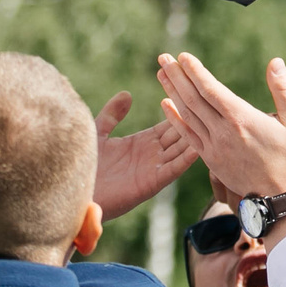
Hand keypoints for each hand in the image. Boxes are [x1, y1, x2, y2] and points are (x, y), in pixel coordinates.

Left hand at [91, 90, 198, 220]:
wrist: (75, 192)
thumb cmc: (83, 164)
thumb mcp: (99, 132)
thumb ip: (112, 114)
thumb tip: (127, 94)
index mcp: (142, 142)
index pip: (168, 123)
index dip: (180, 110)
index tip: (194, 94)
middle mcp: (151, 155)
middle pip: (179, 135)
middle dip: (192, 122)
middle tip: (210, 106)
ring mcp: (153, 169)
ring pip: (180, 150)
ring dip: (194, 139)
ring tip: (211, 124)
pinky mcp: (151, 183)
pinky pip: (173, 169)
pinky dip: (186, 160)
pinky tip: (198, 148)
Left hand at [154, 51, 285, 201]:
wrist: (278, 197)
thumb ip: (284, 90)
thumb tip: (275, 62)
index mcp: (242, 119)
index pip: (211, 89)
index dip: (195, 72)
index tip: (182, 56)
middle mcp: (223, 131)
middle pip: (193, 98)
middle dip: (177, 76)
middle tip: (163, 57)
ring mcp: (213, 146)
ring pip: (187, 114)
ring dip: (172, 92)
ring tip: (161, 73)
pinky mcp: (209, 159)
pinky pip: (187, 135)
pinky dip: (174, 119)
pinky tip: (164, 104)